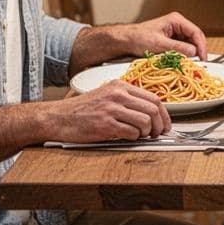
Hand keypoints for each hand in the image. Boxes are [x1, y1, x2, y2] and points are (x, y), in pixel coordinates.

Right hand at [49, 79, 170, 141]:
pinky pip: (132, 133)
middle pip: (153, 109)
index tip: (165, 124)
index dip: (164, 114)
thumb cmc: (82, 110)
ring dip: (147, 133)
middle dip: (160, 125)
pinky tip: (127, 138)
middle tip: (157, 134)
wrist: (58, 117)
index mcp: (120, 86)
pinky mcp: (106, 124)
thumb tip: (151, 114)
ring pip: (145, 121)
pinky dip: (134, 138)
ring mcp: (112, 109)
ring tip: (140, 136)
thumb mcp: (106, 96)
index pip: (153, 98)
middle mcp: (118, 94)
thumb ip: (127, 101)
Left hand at [83, 12, 208, 65]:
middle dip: (197, 51)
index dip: (201, 46)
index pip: (196, 33)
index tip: (202, 58)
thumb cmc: (138, 38)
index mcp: (176, 20)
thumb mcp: (159, 44)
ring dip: (190, 55)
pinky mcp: (171, 42)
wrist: (125, 41)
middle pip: (195, 39)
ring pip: (190, 45)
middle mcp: (178, 26)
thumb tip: (193, 53)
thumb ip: (178, 48)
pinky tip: (182, 63)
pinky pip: (182, 49)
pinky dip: (184, 57)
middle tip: (198, 64)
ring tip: (190, 65)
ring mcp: (175, 34)